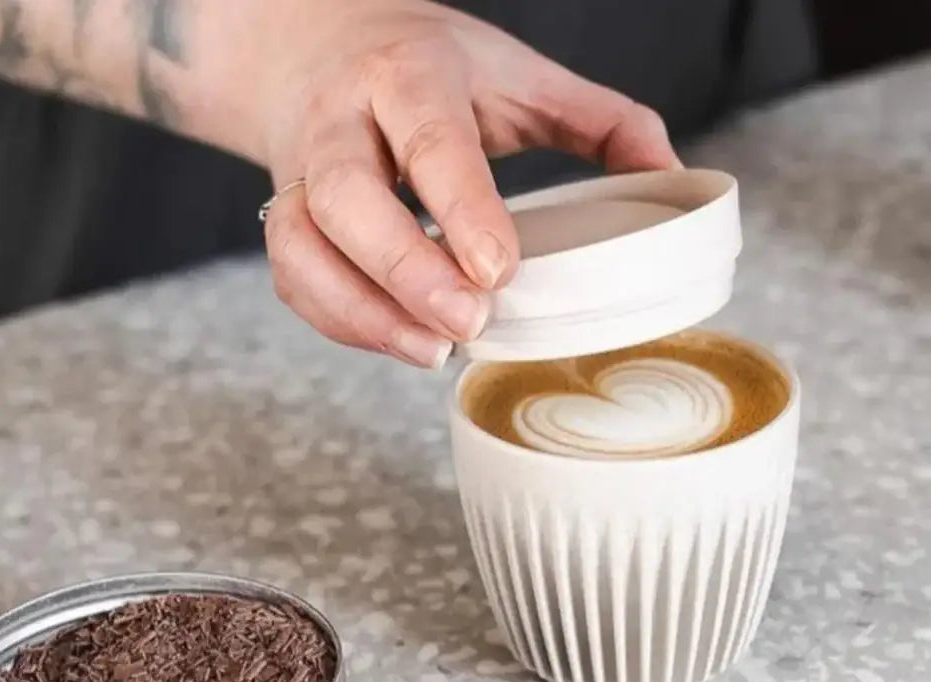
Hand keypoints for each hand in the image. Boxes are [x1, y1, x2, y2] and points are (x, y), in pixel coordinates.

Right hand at [249, 0, 679, 367]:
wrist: (315, 51)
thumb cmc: (427, 71)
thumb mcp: (517, 75)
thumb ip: (599, 121)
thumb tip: (673, 180)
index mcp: (408, 74)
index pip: (429, 138)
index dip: (462, 207)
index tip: (500, 270)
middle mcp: (341, 121)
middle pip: (347, 198)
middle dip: (404, 270)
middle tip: (468, 322)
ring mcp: (301, 173)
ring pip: (303, 248)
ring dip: (362, 313)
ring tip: (430, 353)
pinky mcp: (284, 219)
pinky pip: (295, 280)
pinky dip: (342, 322)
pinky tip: (399, 342)